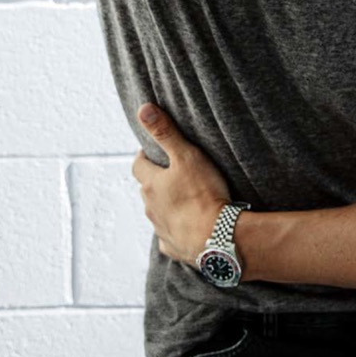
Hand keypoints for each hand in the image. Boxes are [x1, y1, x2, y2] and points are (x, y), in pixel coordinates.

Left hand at [132, 104, 230, 263]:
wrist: (217, 238)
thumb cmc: (203, 194)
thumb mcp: (186, 155)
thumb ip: (165, 132)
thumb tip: (143, 109)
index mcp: (151, 184)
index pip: (138, 165)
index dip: (145, 157)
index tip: (154, 151)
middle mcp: (151, 207)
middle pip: (147, 190)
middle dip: (157, 180)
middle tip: (175, 173)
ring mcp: (161, 229)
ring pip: (157, 213)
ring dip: (166, 205)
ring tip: (185, 198)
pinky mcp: (174, 246)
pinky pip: (169, 237)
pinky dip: (176, 229)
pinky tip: (188, 226)